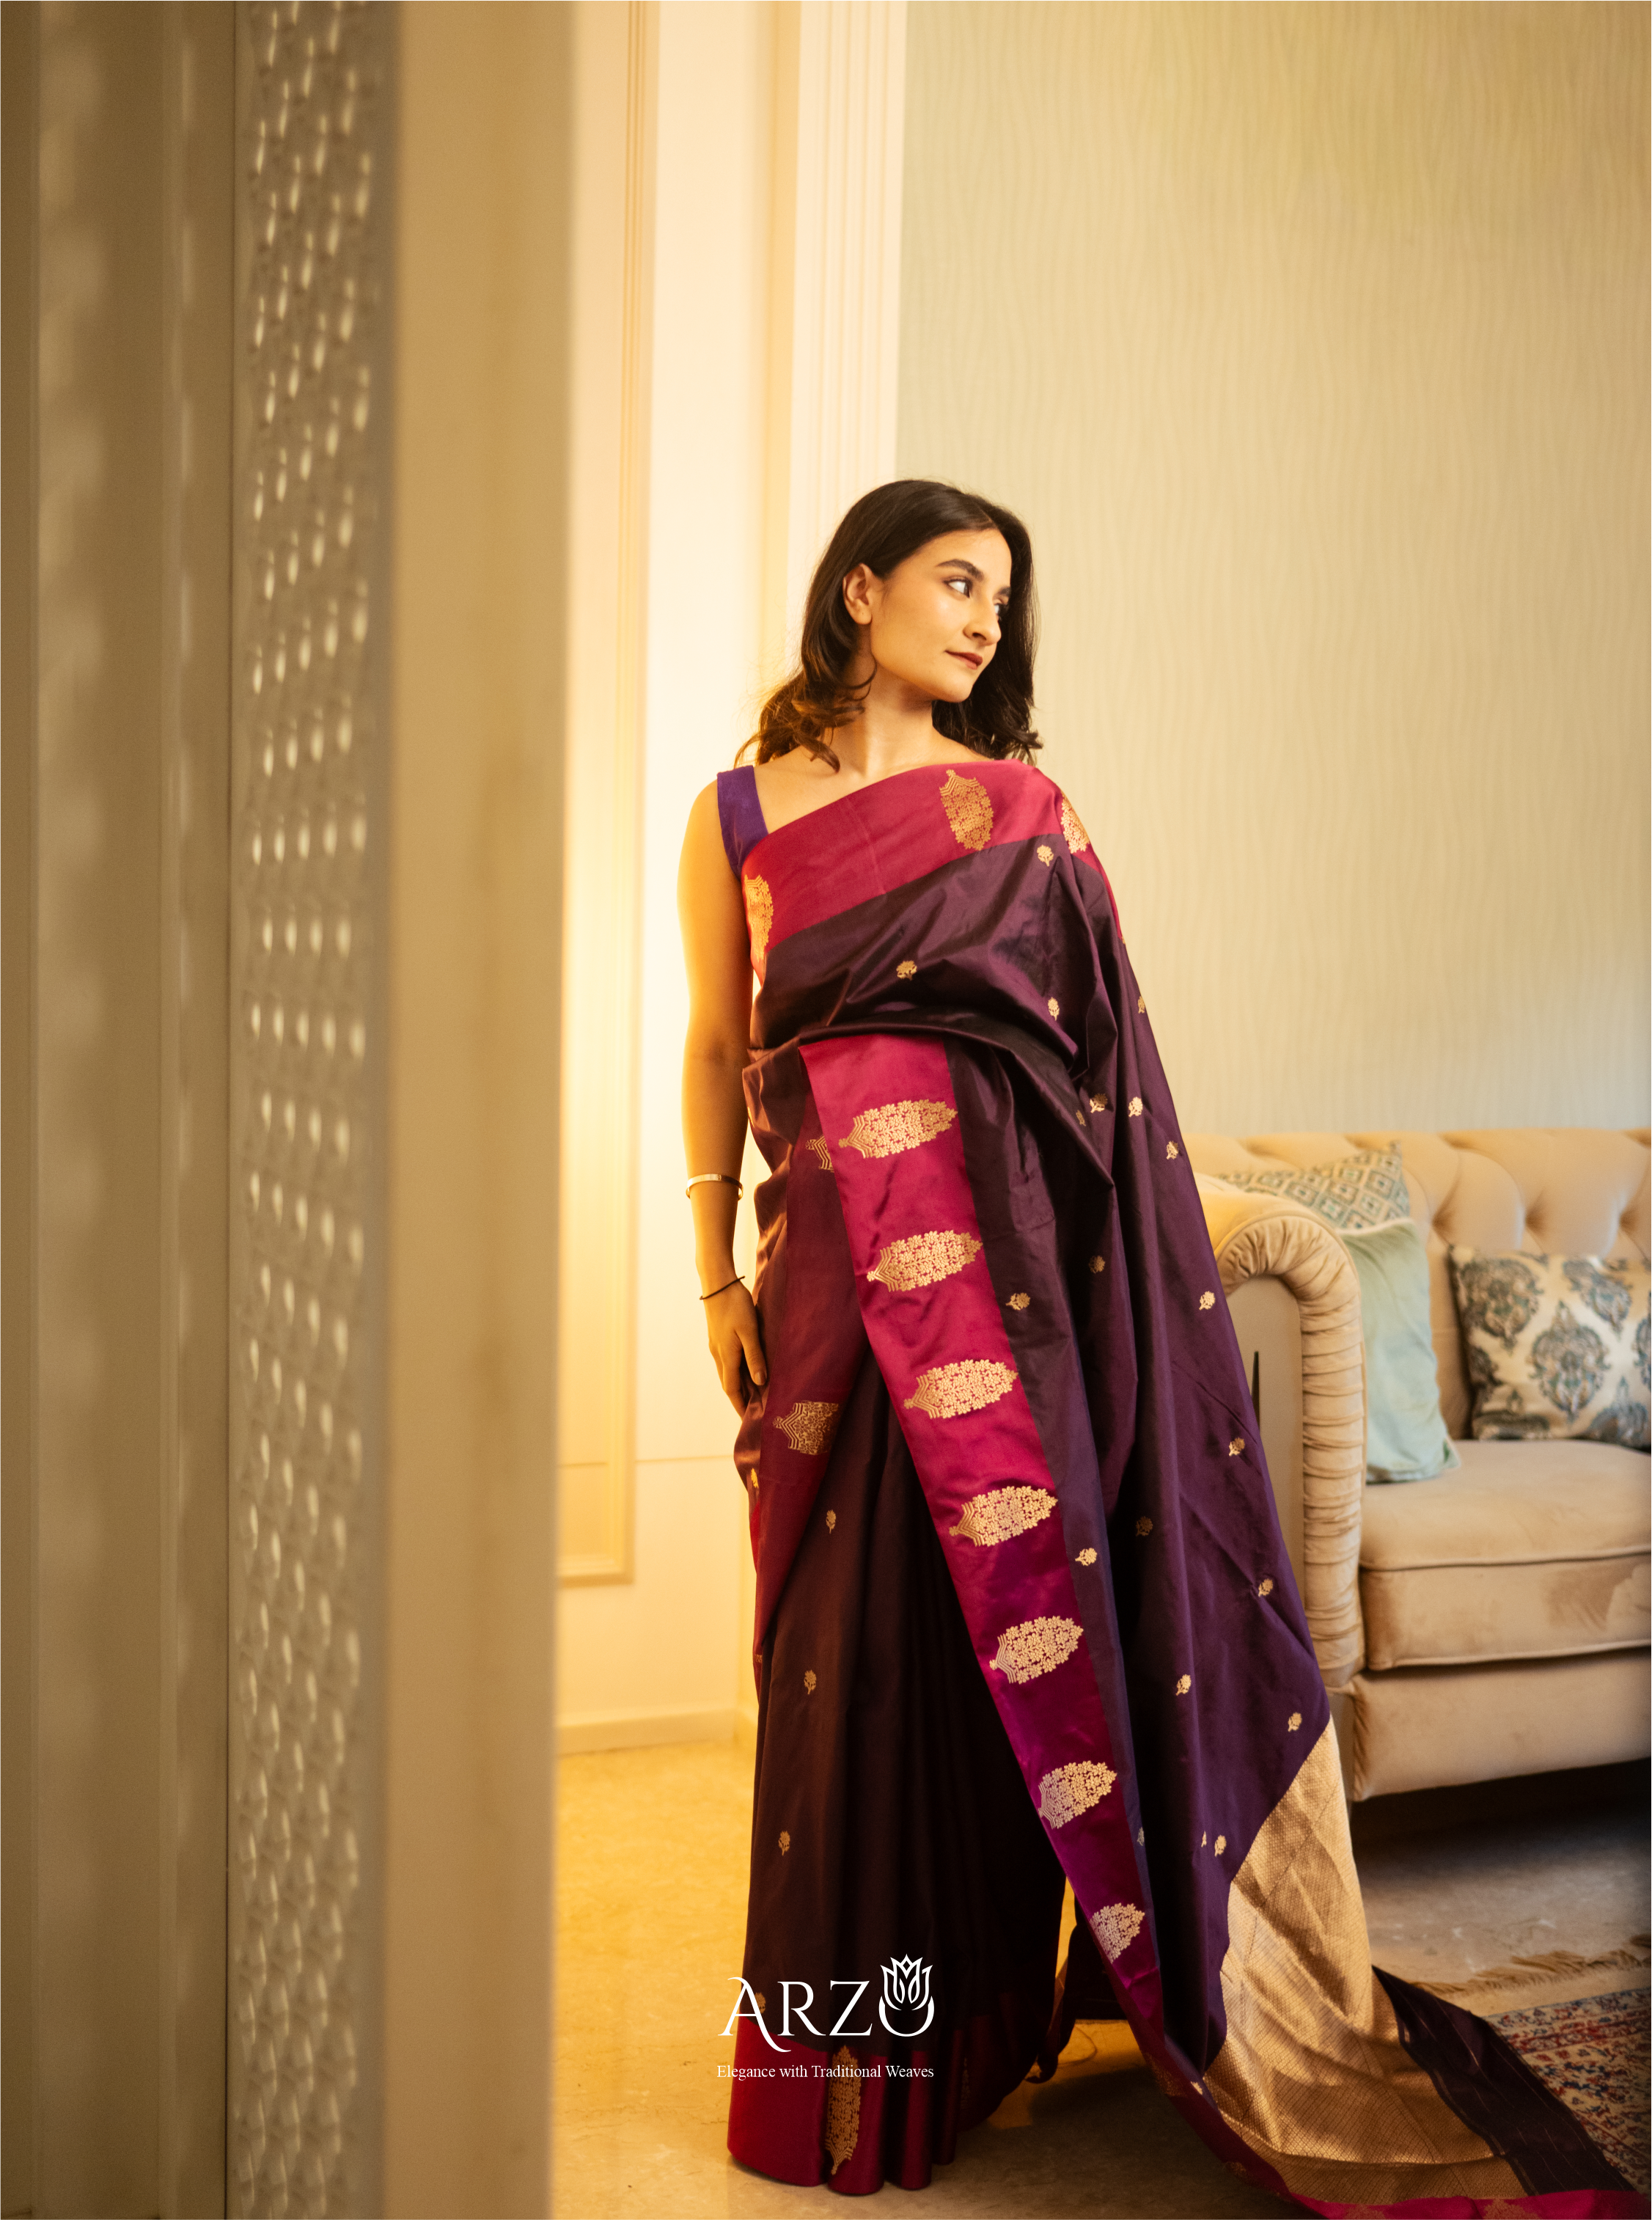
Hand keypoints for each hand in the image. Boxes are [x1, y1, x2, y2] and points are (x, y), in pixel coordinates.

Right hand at [704, 1280, 765, 1412]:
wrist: (717, 1281)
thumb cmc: (735, 1303)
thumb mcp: (749, 1330)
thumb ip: (754, 1356)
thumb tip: (759, 1382)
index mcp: (726, 1355)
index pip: (732, 1389)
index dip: (741, 1406)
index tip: (749, 1420)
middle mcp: (718, 1354)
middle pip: (729, 1384)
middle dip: (740, 1399)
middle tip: (754, 1411)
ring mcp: (717, 1345)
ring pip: (727, 1372)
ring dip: (739, 1385)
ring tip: (754, 1394)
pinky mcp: (718, 1336)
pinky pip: (728, 1361)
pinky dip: (737, 1371)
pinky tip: (747, 1368)